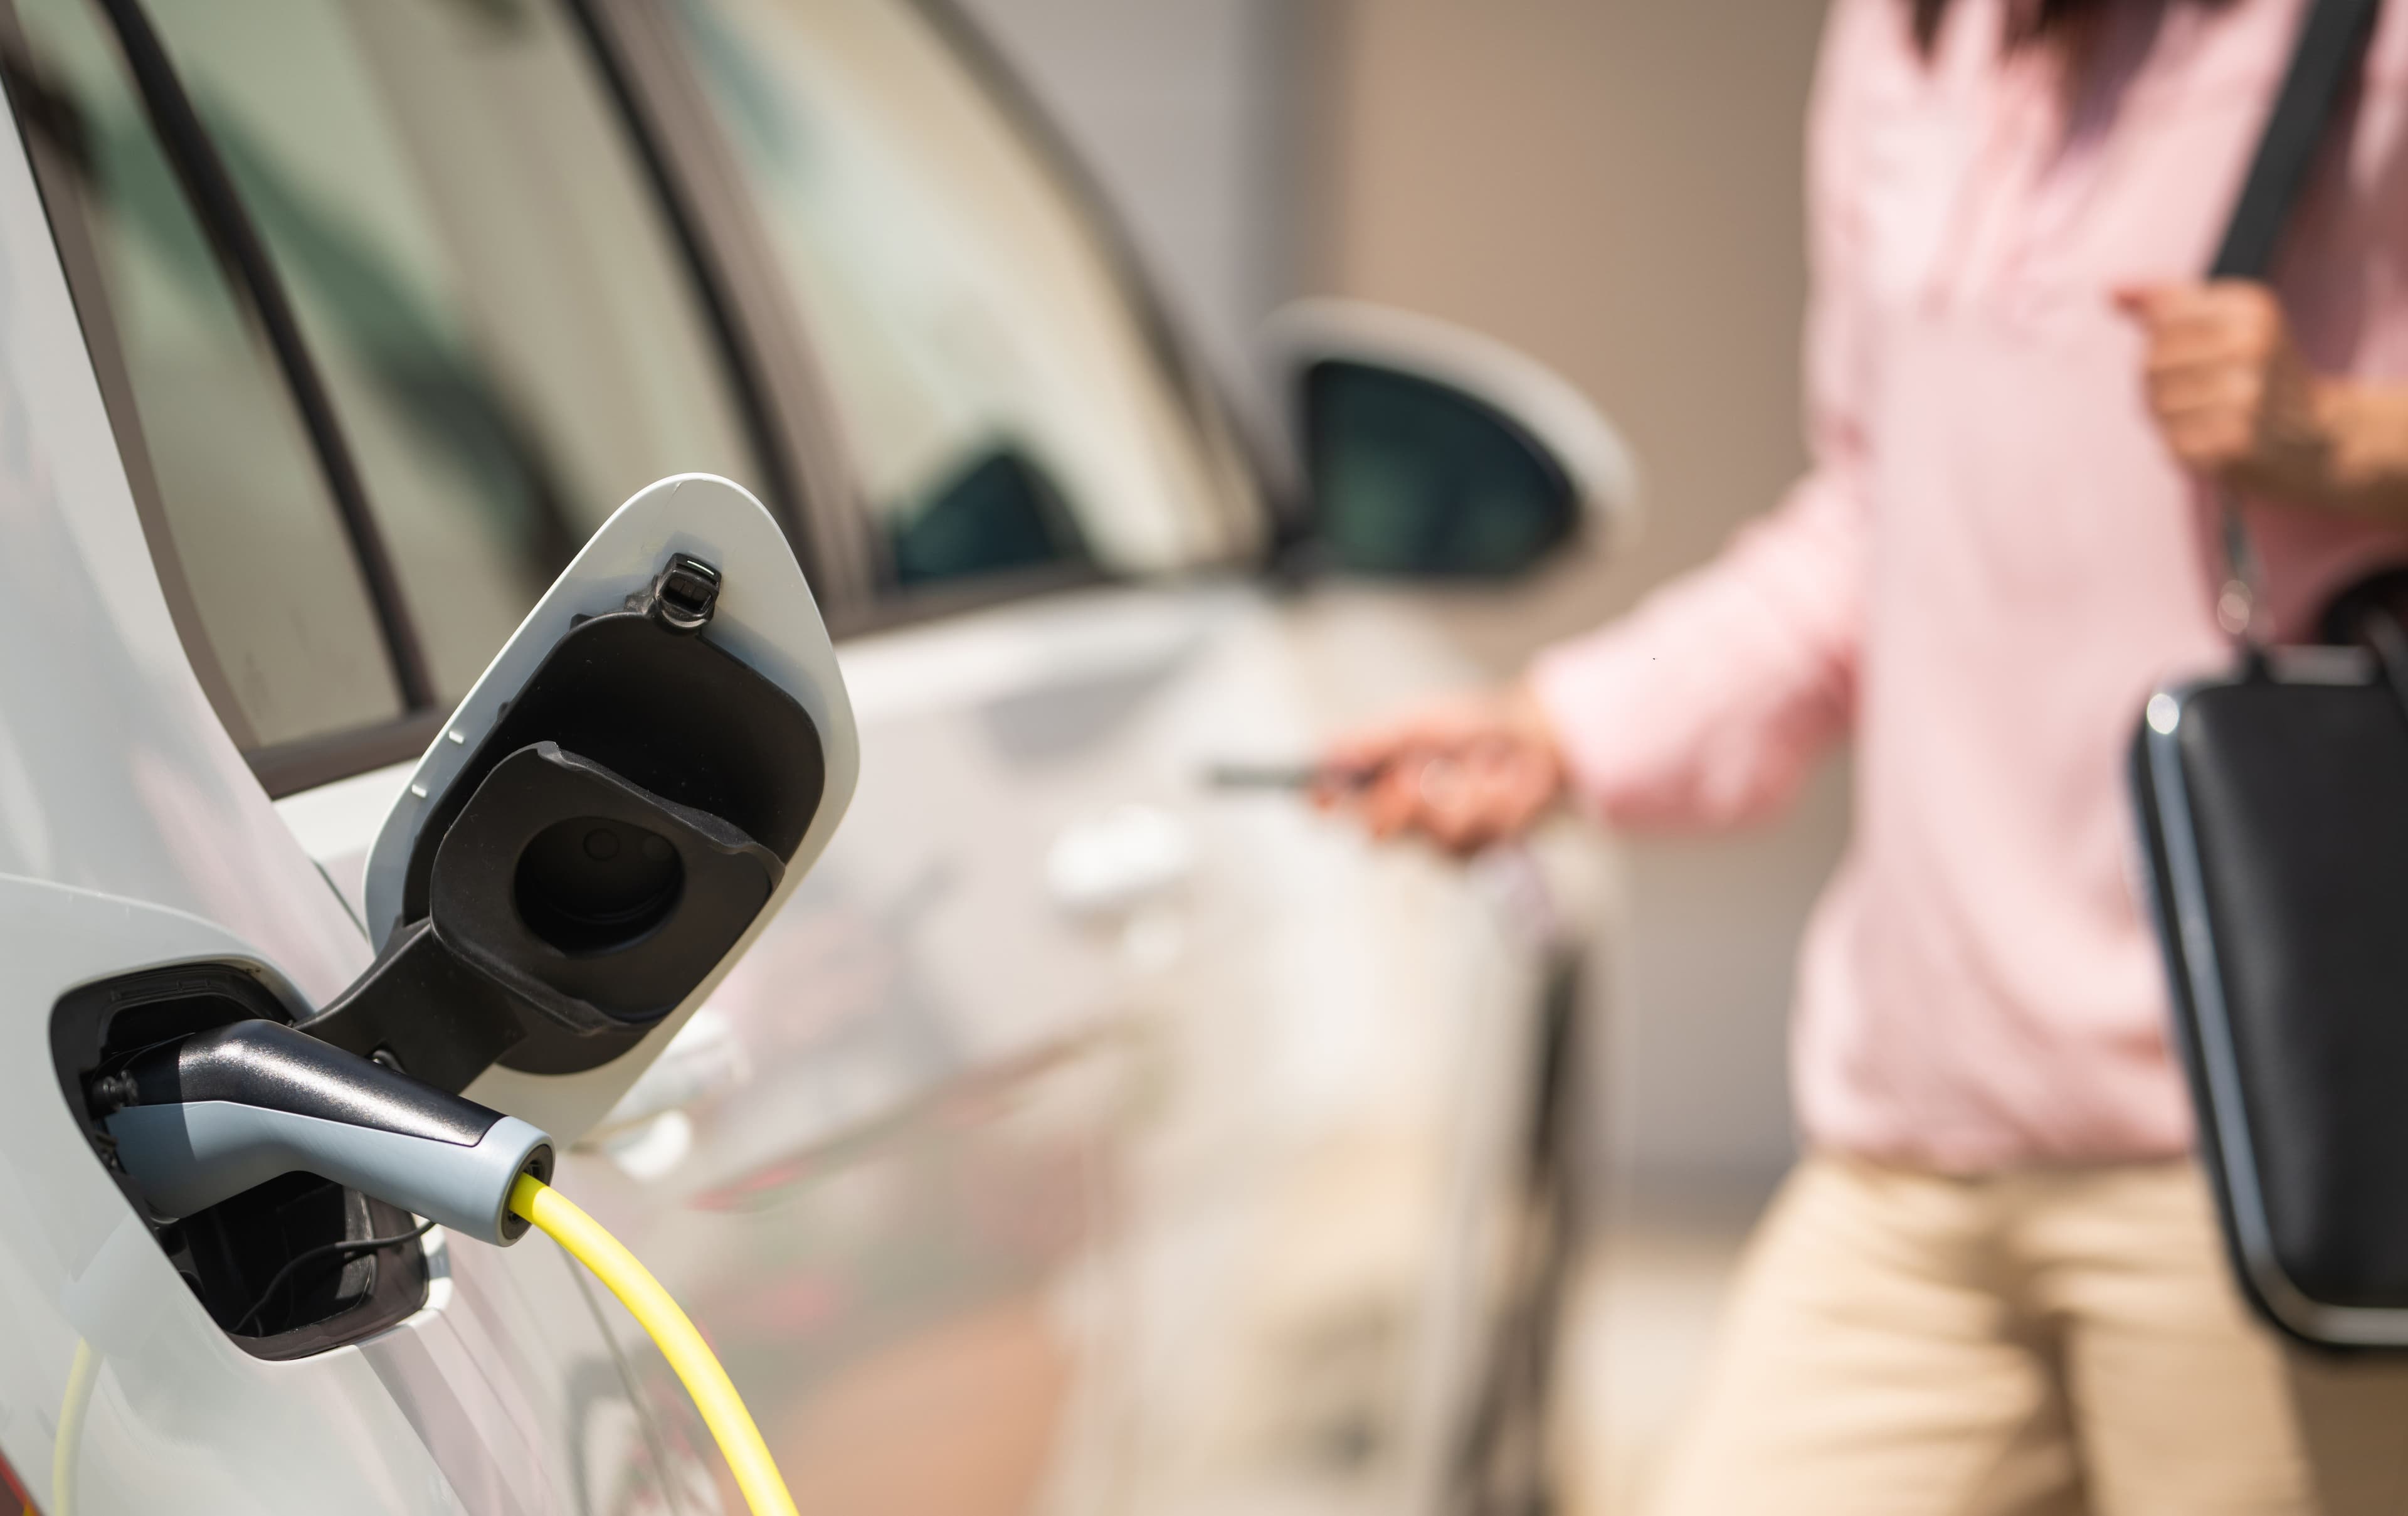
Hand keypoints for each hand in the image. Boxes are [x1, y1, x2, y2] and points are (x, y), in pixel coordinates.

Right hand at [1313, 682, 1566, 854]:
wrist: (1530, 739)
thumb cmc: (1465, 733)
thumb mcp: (1414, 727)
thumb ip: (1371, 743)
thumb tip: (1322, 754)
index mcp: (1377, 790)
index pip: (1335, 807)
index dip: (1327, 802)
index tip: (1325, 792)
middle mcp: (1403, 824)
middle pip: (1376, 835)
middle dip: (1395, 803)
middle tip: (1412, 774)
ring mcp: (1441, 843)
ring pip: (1439, 829)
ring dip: (1466, 788)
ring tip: (1483, 763)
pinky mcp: (1482, 852)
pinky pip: (1485, 827)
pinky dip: (1500, 792)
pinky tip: (1507, 776)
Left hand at [2115, 280, 2337, 502]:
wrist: (2319, 438)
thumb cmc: (2260, 374)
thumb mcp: (2227, 321)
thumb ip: (2167, 302)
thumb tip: (2110, 291)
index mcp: (2251, 306)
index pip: (2160, 318)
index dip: (2165, 343)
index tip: (2204, 355)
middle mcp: (2252, 345)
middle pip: (2150, 362)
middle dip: (2163, 383)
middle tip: (2208, 395)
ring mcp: (2245, 394)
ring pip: (2156, 404)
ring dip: (2172, 419)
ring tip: (2214, 418)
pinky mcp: (2234, 441)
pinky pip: (2171, 442)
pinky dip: (2185, 448)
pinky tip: (2217, 444)